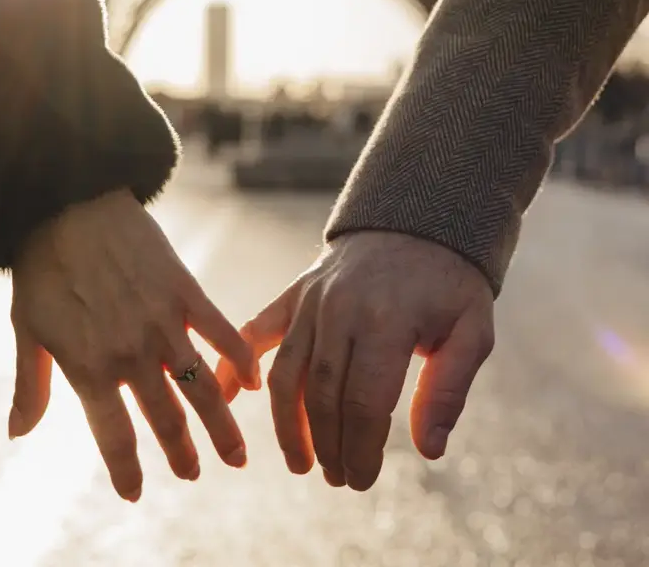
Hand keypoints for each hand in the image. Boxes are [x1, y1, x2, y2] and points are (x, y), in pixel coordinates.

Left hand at [9, 190, 258, 500]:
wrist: (70, 203)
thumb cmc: (43, 267)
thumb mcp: (28, 330)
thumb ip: (30, 385)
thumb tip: (17, 433)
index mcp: (89, 368)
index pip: (115, 437)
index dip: (127, 470)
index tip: (137, 492)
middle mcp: (131, 353)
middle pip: (166, 419)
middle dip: (182, 454)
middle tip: (195, 475)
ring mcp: (162, 322)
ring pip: (200, 386)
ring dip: (220, 425)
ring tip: (237, 456)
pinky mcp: (184, 290)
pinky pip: (221, 331)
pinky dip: (240, 358)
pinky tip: (252, 381)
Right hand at [217, 232, 493, 490]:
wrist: (415, 220)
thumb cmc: (448, 283)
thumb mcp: (472, 331)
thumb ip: (449, 389)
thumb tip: (429, 451)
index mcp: (387, 319)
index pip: (364, 402)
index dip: (360, 450)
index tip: (363, 481)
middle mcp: (340, 308)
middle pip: (321, 393)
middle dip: (327, 446)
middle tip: (338, 478)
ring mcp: (312, 299)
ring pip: (286, 372)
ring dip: (288, 424)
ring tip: (301, 462)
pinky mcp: (295, 293)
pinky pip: (256, 330)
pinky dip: (236, 363)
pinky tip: (230, 398)